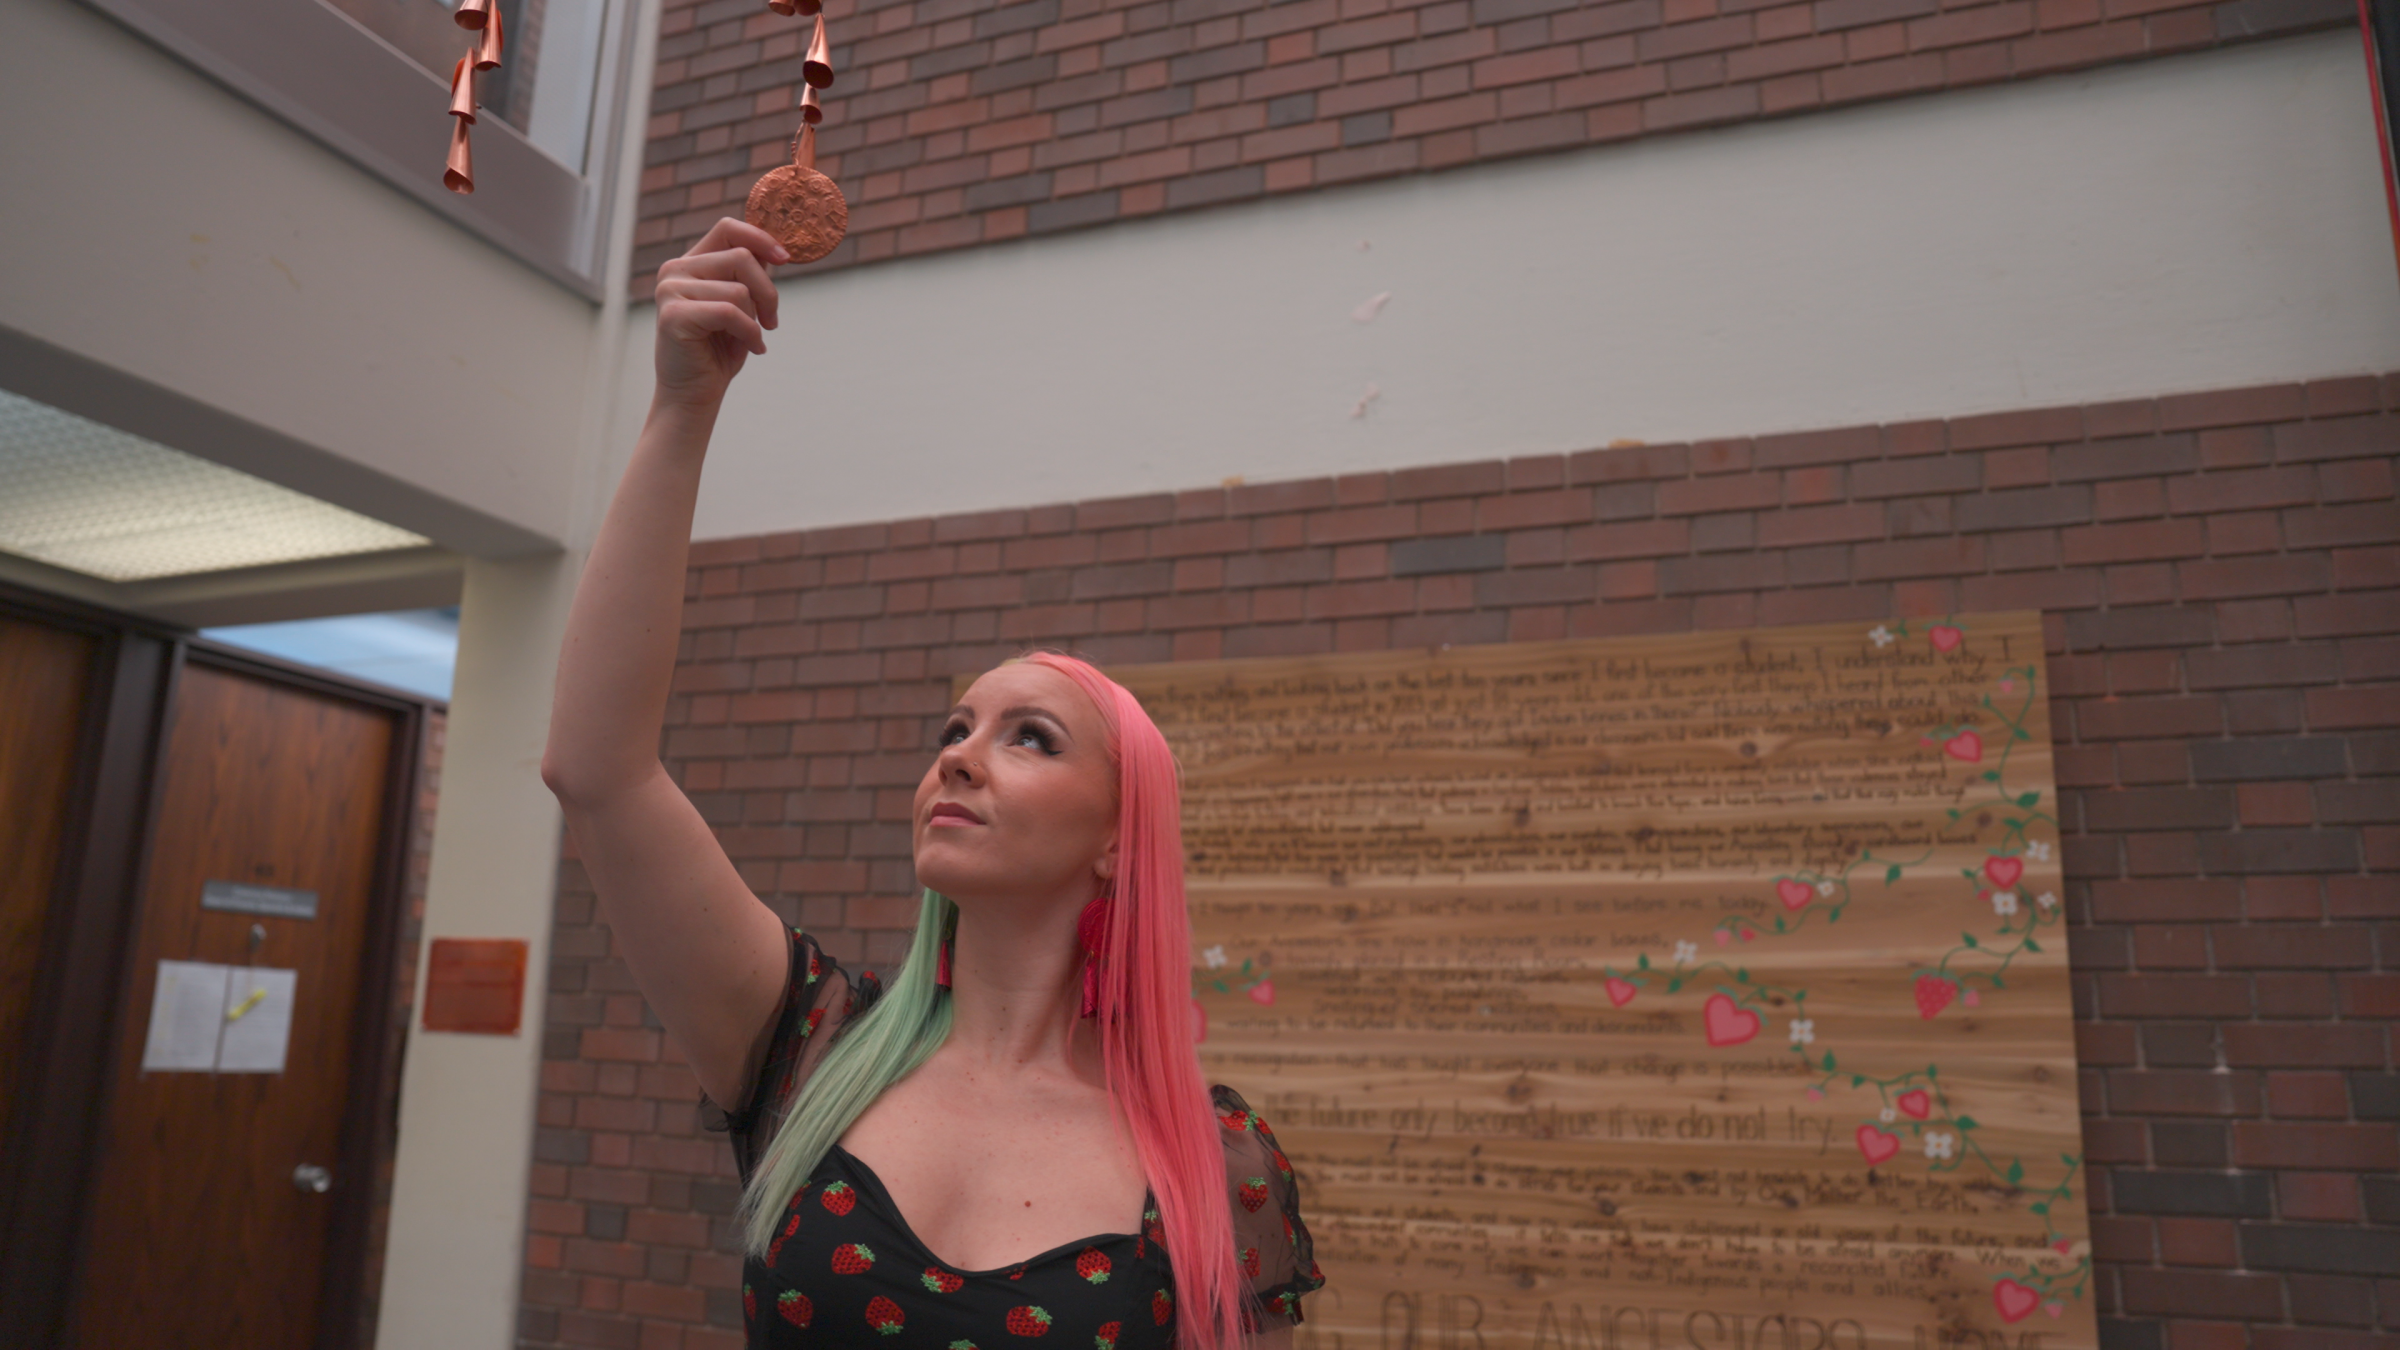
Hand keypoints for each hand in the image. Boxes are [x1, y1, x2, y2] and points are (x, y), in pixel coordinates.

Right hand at [653, 218, 787, 408]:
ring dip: (756, 320)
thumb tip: (775, 251)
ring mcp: (670, 290)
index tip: (785, 259)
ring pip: (739, 289)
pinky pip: (730, 312)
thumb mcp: (741, 306)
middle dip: (768, 292)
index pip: (728, 229)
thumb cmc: (720, 350)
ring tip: (752, 340)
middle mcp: (676, 270)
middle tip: (772, 322)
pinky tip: (751, 349)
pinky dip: (749, 333)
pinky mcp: (674, 315)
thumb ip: (749, 277)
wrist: (695, 394)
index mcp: (691, 263)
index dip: (761, 238)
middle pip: (741, 257)